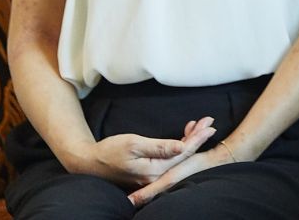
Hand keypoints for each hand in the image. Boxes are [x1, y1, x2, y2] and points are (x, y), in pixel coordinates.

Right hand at [71, 116, 215, 188]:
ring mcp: (151, 177)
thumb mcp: (134, 144)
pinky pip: (168, 159)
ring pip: (177, 157)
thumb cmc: (109, 151)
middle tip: (210, 121)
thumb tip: (182, 147)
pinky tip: (182, 136)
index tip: (209, 125)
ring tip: (199, 125)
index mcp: (154, 171)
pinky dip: (177, 146)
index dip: (197, 138)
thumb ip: (159, 147)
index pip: (182, 153)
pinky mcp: (148, 173)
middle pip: (183, 156)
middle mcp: (155, 177)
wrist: (89, 163)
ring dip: (189, 140)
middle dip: (197, 137)